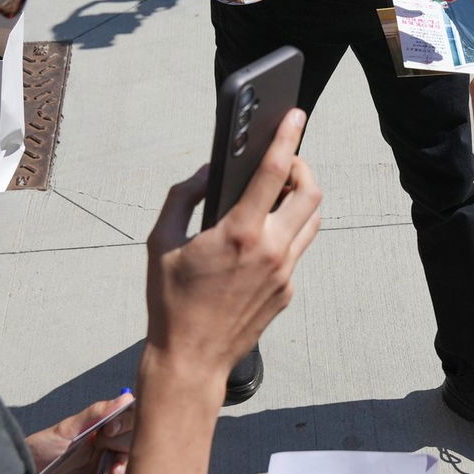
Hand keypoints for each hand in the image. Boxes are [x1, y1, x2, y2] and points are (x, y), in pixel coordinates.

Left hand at [27, 392, 134, 473]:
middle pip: (137, 439)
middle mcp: (111, 447)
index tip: (110, 428)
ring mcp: (110, 469)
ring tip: (113, 470)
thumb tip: (126, 398)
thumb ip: (95, 414)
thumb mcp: (65, 429)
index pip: (130, 417)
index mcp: (103, 428)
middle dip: (124, 441)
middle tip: (104, 445)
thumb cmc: (41, 451)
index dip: (127, 420)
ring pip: (136, 462)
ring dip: (127, 462)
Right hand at [144, 109, 321, 384]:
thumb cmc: (170, 301)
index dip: (288, 137)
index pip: (275, 171)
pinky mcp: (287, 291)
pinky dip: (286, 231)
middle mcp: (270, 250)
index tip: (295, 115)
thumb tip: (208, 172)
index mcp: (239, 233)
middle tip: (285, 162)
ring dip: (300, 199)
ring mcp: (284, 273)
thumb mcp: (161, 241)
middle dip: (302, 168)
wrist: (190, 359)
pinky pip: (297, 249)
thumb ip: (184, 196)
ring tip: (277, 192)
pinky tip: (262, 234)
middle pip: (310, 192)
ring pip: (312, 220)